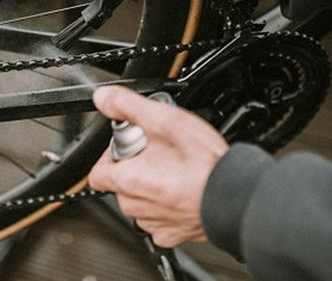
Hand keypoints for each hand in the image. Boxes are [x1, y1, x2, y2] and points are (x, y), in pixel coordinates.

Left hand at [88, 86, 228, 247]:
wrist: (234, 196)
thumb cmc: (203, 164)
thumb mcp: (165, 120)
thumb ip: (128, 106)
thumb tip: (104, 97)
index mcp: (127, 180)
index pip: (97, 173)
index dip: (111, 156)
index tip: (129, 147)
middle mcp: (135, 206)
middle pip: (120, 183)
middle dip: (135, 167)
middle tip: (159, 153)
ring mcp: (154, 223)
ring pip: (140, 201)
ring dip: (150, 186)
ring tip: (174, 170)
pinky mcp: (171, 234)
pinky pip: (159, 218)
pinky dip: (167, 205)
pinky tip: (182, 190)